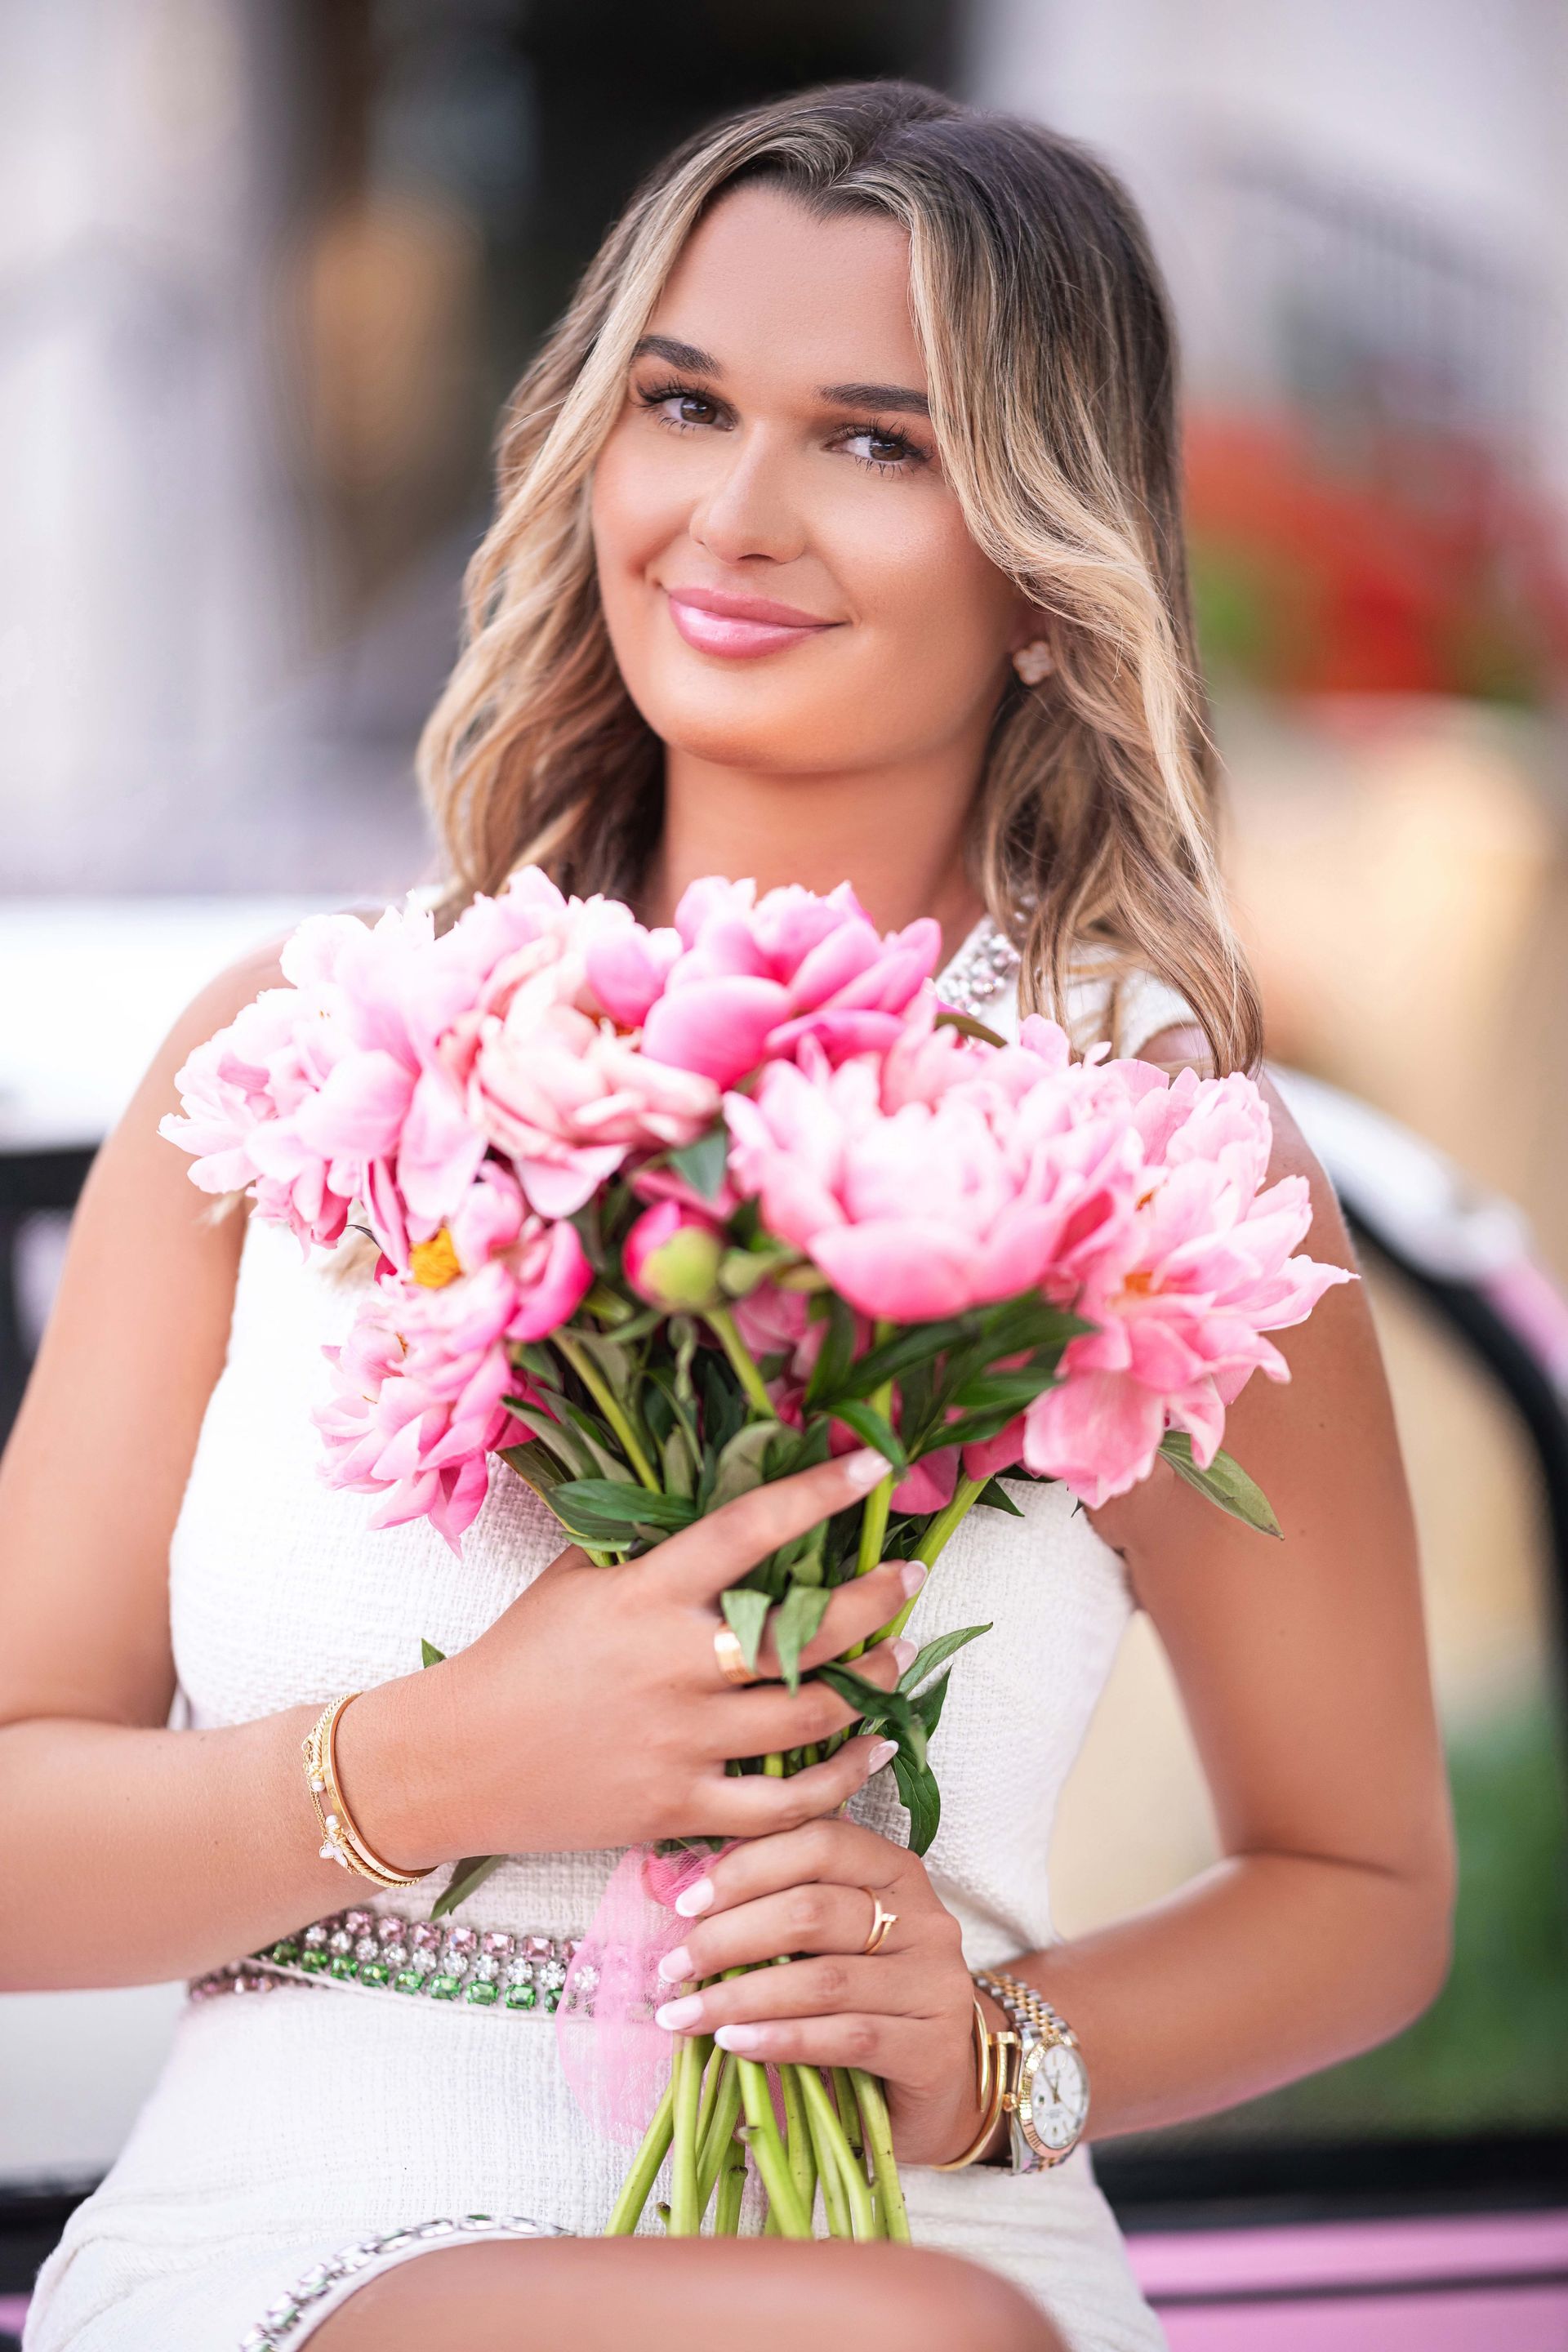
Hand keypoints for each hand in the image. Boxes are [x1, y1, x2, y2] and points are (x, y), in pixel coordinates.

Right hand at [347, 1449, 923, 1863]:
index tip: (870, 1468)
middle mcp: (670, 1666)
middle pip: (803, 1632)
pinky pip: (783, 1803)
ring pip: (810, 1714)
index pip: (746, 1532)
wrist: (452, 1762)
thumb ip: (646, 1547)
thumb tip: (722, 1498)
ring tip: (899, 1656)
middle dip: (874, 1602)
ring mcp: (678, 1742)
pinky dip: (839, 1777)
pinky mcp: (677, 1808)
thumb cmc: (517, 1658)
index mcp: (643, 1597)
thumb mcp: (573, 1579)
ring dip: (872, 1682)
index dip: (815, 1495)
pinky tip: (868, 1747)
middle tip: (907, 1580)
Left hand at [648, 1816, 987, 2167]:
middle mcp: (925, 1919)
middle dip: (730, 1937)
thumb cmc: (870, 1999)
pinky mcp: (932, 2047)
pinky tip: (735, 2044)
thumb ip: (784, 1909)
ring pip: (823, 1979)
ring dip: (741, 1996)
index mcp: (896, 1873)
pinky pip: (844, 2037)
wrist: (943, 2082)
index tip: (687, 1904)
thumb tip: (688, 1900)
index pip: (821, 1843)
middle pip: (814, 1910)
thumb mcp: (833, 1942)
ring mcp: (935, 1983)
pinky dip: (781, 2040)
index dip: (748, 1867)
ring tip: (685, 2015)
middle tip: (674, 1966)